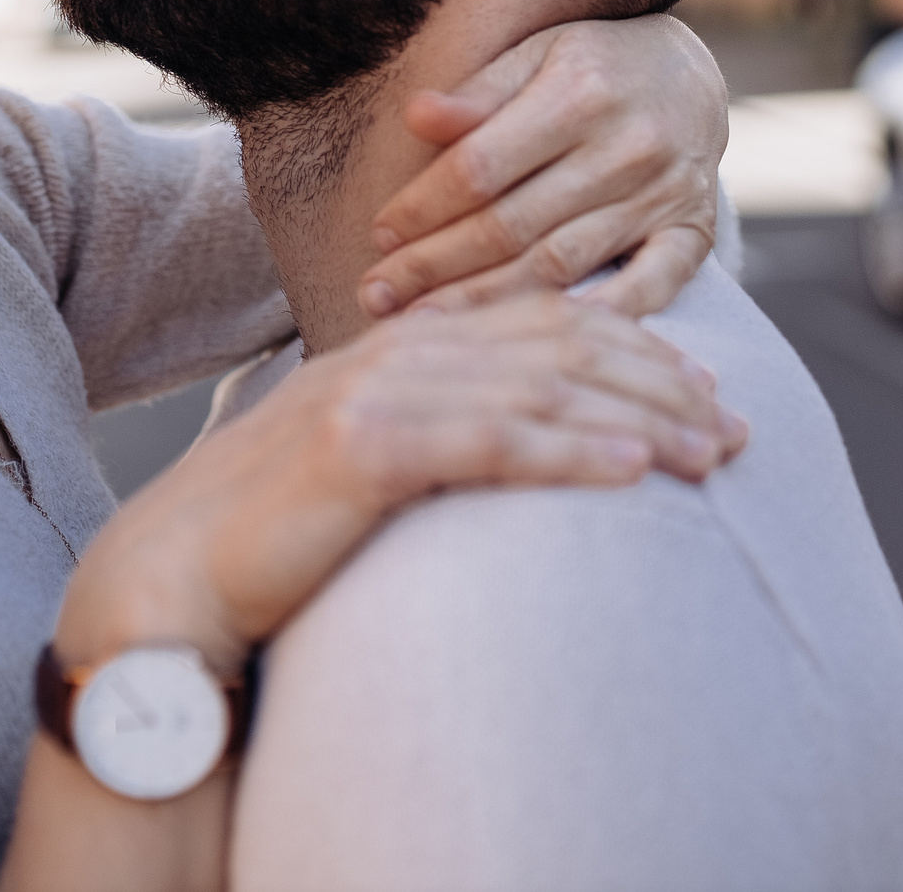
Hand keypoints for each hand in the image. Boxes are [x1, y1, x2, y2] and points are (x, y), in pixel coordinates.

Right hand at [53, 293, 748, 676]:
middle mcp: (392, 352)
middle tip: (733, 422)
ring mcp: (375, 392)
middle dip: (659, 379)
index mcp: (395, 347)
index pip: (536, 321)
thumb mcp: (361, 462)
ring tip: (712, 450)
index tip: (702, 382)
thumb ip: (430, 433)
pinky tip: (633, 467)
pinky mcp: (363, 449)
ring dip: (639, 417)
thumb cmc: (267, 536)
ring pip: (539, 387)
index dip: (630, 345)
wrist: (168, 579)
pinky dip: (569, 450)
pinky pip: (490, 441)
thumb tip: (505, 444)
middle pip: (556, 343)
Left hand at [357, 14, 727, 320]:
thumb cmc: (591, 65)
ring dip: (484, 301)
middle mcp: (625, 147)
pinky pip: (648, 289)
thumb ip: (479, 93)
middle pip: (510, 225)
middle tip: (375, 295)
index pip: (480, 167)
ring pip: (559, 266)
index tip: (379, 237)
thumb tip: (415, 116)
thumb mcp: (535, 55)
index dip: (422, 207)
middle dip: (434, 265)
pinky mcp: (693, 234)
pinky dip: (597, 319)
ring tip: (422, 322)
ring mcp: (663, 196)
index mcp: (578, 93)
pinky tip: (535, 341)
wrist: (691, 75)